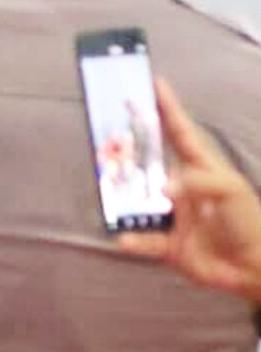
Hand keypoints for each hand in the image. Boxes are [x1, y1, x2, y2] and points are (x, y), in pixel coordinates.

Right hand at [116, 77, 260, 302]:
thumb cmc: (249, 221)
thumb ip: (197, 182)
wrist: (254, 266)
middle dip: (129, 149)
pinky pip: (142, 240)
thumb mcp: (230, 190)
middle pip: (149, 163)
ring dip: (122, 198)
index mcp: (202, 168)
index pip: (180, 133)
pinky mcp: (166, 245)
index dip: (168, 109)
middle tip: (107, 133)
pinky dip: (133, 240)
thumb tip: (159, 186)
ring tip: (105, 188)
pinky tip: (124, 239)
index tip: (153, 84)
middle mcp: (181, 188)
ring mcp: (172, 216)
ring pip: (137, 201)